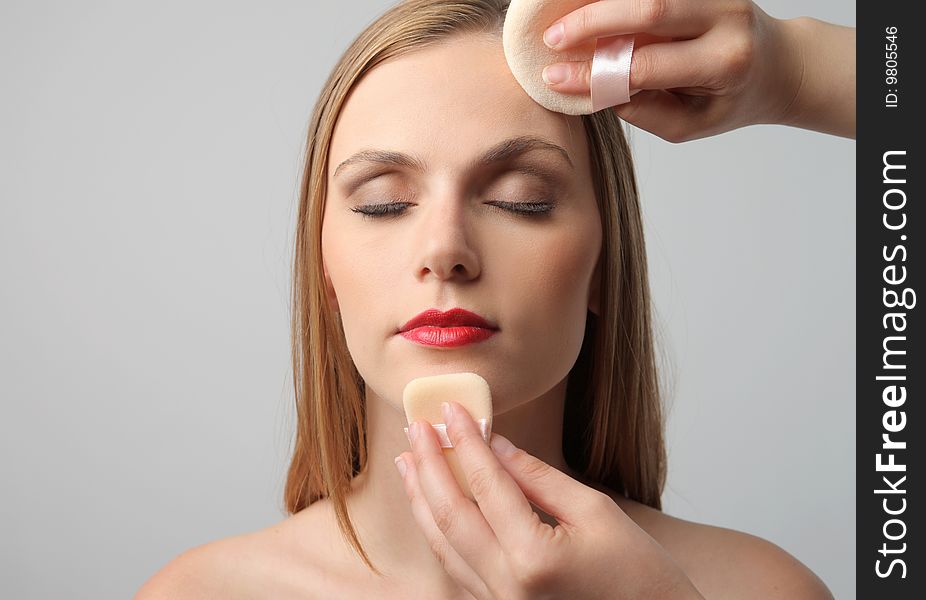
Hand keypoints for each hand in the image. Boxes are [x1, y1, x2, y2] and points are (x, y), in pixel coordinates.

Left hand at [395, 401, 703, 598]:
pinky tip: (432, 506)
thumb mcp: (597, 514)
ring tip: (410, 461)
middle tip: (418, 427)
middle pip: (450, 515)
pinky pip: (455, 569)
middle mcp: (505, 588)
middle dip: (430, 465)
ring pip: (443, 545)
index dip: (466, 442)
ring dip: (422, 499)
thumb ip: (540, 478)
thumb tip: (498, 445)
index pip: (486, 485)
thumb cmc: (641, 577)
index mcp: (533, 558)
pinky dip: (440, 532)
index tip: (452, 409)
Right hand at [540, 0, 855, 140]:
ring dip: (603, 3)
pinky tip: (593, 6)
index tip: (554, 78)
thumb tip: (594, 84)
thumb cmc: (727, 101)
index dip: (595, 73)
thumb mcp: (689, 124)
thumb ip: (644, 110)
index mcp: (723, 64)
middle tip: (552, 38)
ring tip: (567, 18)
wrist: (777, 65)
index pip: (646, 66)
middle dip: (592, 22)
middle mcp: (728, 18)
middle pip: (649, 10)